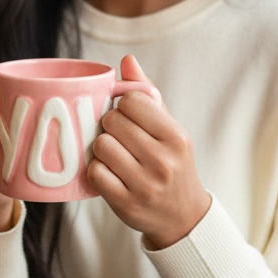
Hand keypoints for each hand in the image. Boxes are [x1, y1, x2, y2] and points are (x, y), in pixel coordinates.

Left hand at [87, 54, 211, 247]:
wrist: (182, 216)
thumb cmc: (171, 163)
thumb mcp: (169, 129)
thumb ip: (148, 95)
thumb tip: (127, 60)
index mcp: (176, 137)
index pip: (132, 102)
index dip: (123, 106)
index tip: (127, 117)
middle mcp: (163, 161)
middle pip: (112, 122)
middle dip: (109, 126)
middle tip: (118, 137)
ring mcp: (145, 184)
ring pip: (101, 146)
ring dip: (101, 148)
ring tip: (114, 154)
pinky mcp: (126, 203)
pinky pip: (95, 173)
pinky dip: (97, 170)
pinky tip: (109, 173)